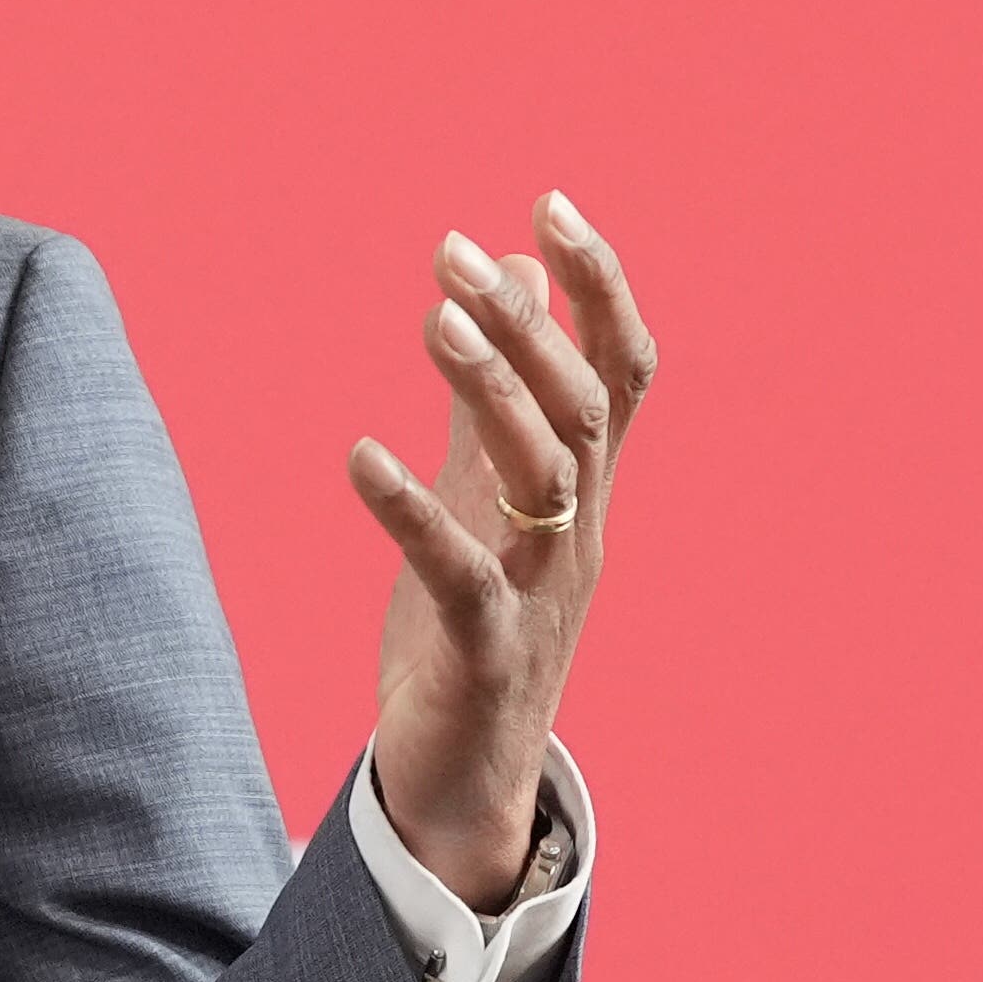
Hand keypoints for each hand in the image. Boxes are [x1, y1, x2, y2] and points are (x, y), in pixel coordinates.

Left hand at [344, 193, 657, 910]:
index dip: (600, 287)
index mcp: (585, 493)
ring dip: (491, 391)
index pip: (622, 371)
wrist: (465, 778)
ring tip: (429, 321)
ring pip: (542, 477)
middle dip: (528, 326)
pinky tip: (360, 456)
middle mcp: (579, 535)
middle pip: (583, 410)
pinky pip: (460, 571)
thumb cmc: (475, 627)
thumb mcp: (485, 497)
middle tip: (453, 256)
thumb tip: (503, 279)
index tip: (548, 203)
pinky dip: (412, 510)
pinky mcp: (485, 651)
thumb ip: (491, 399)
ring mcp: (541, 594)